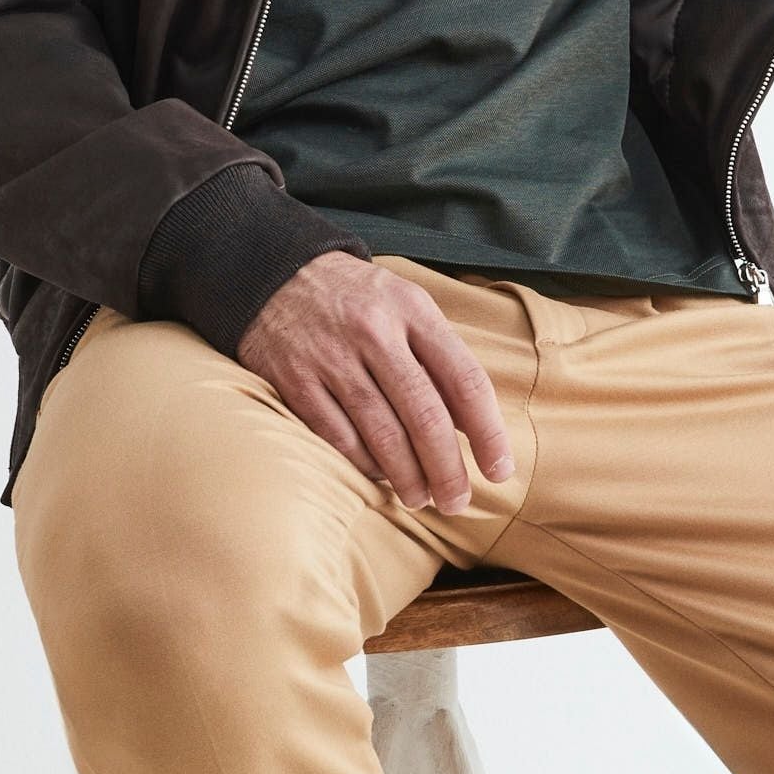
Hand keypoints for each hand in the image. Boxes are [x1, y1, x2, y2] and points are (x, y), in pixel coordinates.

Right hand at [237, 252, 515, 515]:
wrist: (274, 272)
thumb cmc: (357, 300)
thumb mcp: (407, 305)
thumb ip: (440, 357)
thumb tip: (472, 427)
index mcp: (413, 310)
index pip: (465, 380)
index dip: (488, 433)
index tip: (500, 471)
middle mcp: (374, 332)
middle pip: (425, 416)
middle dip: (447, 470)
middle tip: (457, 501)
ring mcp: (331, 357)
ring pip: (381, 434)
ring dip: (407, 477)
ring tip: (420, 498)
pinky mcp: (294, 379)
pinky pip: (337, 437)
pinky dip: (362, 464)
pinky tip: (378, 476)